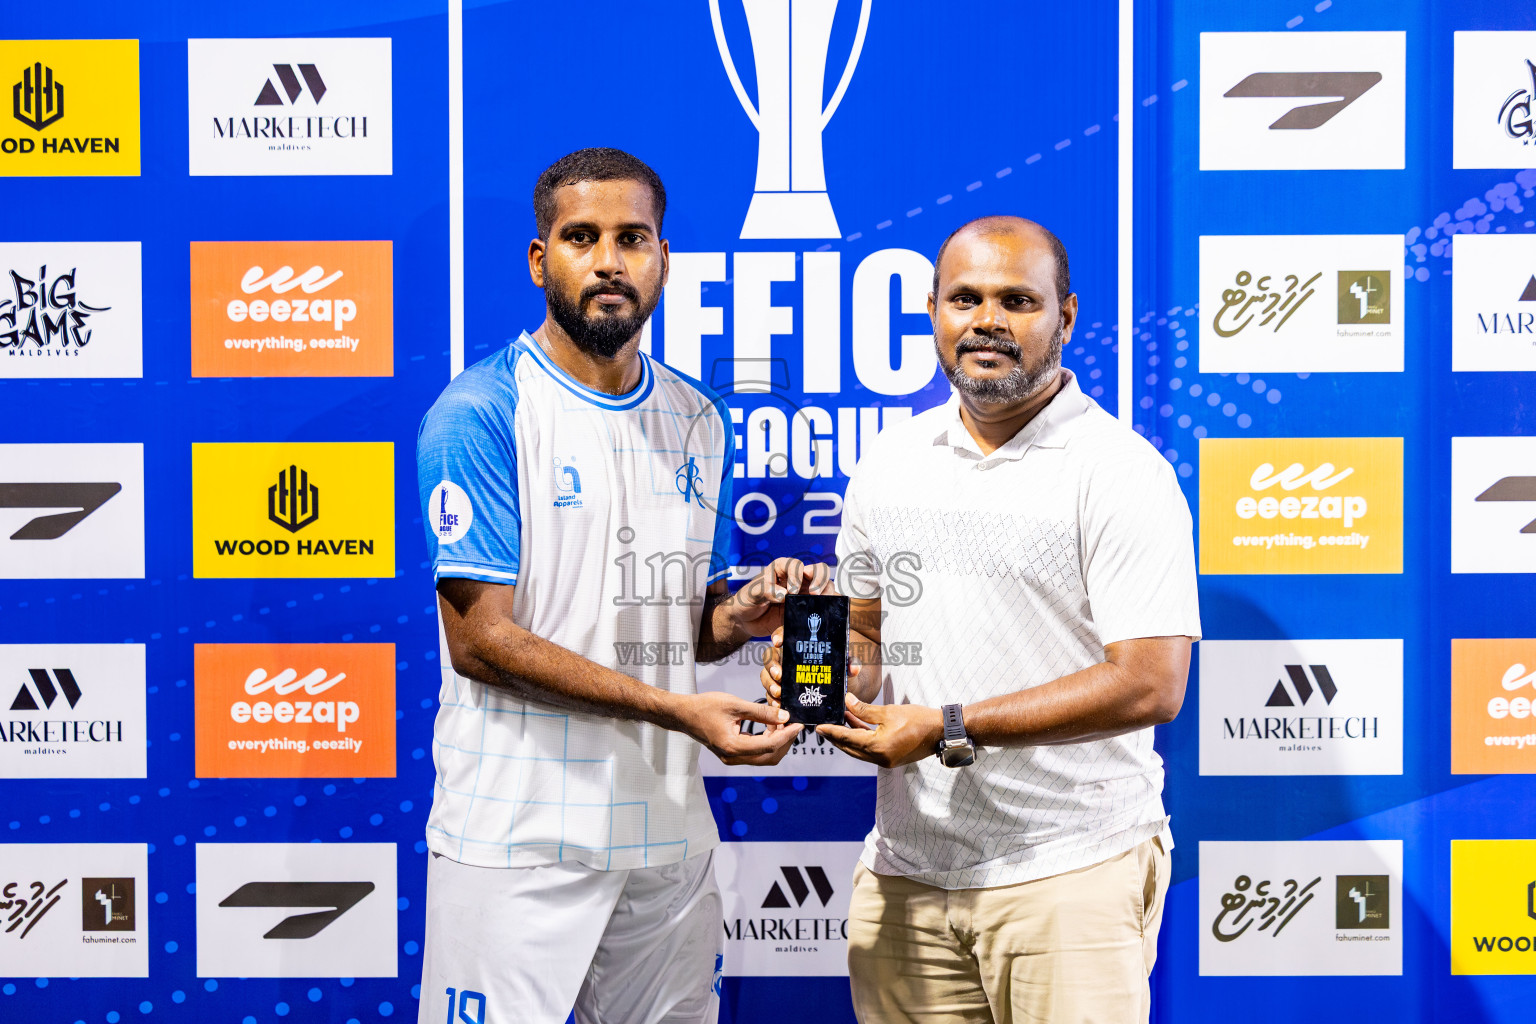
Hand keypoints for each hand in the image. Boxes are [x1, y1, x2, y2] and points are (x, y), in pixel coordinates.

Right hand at [677, 690, 802, 765]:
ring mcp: (732, 757)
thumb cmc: (704, 707)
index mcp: (732, 747)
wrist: (684, 714)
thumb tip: (784, 716)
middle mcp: (732, 757)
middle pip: (769, 757)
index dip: (786, 736)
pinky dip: (766, 741)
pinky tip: (770, 726)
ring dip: (776, 742)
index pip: (768, 746)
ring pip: (764, 757)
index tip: (798, 724)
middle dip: (784, 741)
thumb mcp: (735, 704)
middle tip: (792, 724)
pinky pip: (756, 752)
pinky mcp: (732, 753)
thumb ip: (761, 712)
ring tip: (781, 722)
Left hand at [730, 557, 833, 639]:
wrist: (744, 621)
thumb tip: (783, 595)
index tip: (792, 590)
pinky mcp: (804, 611)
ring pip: (825, 589)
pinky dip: (819, 617)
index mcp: (782, 569)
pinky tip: (815, 624)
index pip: (797, 565)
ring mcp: (803, 595)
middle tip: (813, 594)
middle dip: (820, 581)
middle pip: (819, 572)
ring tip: (820, 605)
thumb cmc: (746, 600)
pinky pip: (818, 612)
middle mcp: (797, 580)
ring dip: (827, 595)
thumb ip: (765, 590)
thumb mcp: (751, 593)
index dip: (797, 575)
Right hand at [760, 625, 863, 705]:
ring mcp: (782, 675)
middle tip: (779, 676)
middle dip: (772, 666)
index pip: (785, 634)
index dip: (779, 636)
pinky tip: (778, 705)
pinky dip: (772, 700)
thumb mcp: (845, 664)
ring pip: (767, 676)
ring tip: (779, 694)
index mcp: (799, 644)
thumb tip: (854, 667)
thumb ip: (850, 663)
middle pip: (770, 657)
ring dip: (770, 684)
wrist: (840, 688)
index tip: (779, 642)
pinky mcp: (781, 690)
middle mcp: (787, 658)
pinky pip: (771, 694)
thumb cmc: (840, 670)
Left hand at [816, 694, 943, 768]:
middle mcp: (879, 758)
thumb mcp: (888, 711)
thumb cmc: (918, 719)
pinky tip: (857, 726)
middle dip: (836, 738)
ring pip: (860, 750)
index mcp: (877, 747)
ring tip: (840, 722)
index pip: (847, 739)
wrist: (940, 731)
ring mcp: (886, 760)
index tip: (819, 728)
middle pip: (850, 748)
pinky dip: (862, 740)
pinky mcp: (891, 758)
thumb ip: (864, 710)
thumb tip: (848, 702)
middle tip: (824, 728)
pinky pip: (870, 750)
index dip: (832, 732)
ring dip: (849, 738)